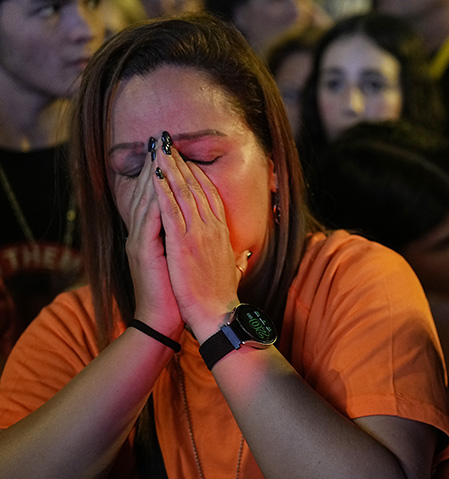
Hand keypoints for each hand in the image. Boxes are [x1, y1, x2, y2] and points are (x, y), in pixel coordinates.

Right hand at [125, 139, 181, 337]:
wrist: (166, 320)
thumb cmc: (180, 295)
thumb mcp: (190, 264)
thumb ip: (197, 246)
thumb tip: (214, 236)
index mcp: (157, 236)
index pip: (162, 198)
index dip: (170, 175)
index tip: (179, 154)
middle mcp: (144, 234)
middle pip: (152, 192)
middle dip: (160, 166)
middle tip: (165, 141)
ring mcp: (141, 242)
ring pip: (148, 200)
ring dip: (155, 175)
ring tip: (161, 152)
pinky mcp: (143, 251)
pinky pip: (148, 219)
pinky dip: (155, 200)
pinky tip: (160, 183)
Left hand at [152, 132, 244, 339]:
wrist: (217, 315)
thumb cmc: (222, 298)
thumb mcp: (232, 272)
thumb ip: (236, 259)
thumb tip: (244, 255)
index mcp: (223, 234)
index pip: (210, 196)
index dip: (197, 175)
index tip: (186, 160)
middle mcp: (212, 228)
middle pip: (196, 187)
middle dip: (181, 163)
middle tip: (168, 143)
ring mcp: (198, 234)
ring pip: (183, 192)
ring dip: (170, 167)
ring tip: (159, 148)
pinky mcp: (183, 243)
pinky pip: (170, 209)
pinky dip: (162, 188)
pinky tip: (154, 173)